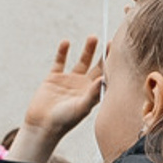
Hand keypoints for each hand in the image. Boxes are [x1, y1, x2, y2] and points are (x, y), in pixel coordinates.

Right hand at [9, 36, 105, 162]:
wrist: (42, 125)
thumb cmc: (64, 121)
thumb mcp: (81, 107)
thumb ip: (92, 94)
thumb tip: (104, 79)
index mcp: (93, 94)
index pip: (107, 77)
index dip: (113, 66)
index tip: (120, 53)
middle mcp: (83, 86)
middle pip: (97, 67)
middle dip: (104, 55)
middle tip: (112, 42)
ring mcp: (69, 81)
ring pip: (81, 61)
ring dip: (87, 50)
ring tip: (93, 37)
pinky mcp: (54, 78)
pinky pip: (60, 62)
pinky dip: (62, 52)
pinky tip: (66, 42)